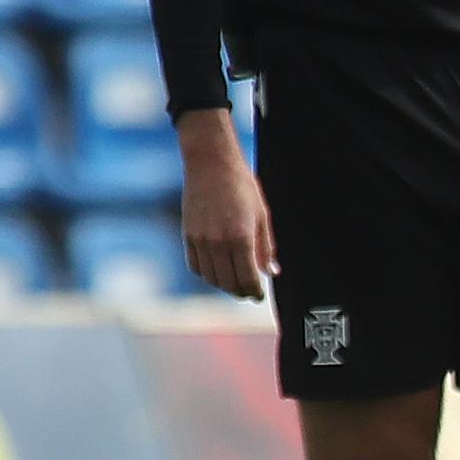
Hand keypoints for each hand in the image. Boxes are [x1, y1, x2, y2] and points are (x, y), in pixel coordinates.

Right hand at [177, 120, 275, 300]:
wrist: (211, 163)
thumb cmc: (242, 186)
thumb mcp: (262, 215)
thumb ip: (266, 247)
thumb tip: (271, 273)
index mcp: (241, 237)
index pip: (248, 278)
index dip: (255, 291)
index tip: (259, 296)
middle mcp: (218, 242)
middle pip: (229, 282)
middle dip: (241, 291)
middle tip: (250, 293)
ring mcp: (200, 240)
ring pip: (211, 278)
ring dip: (224, 285)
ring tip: (235, 283)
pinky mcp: (187, 235)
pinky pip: (196, 265)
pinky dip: (207, 274)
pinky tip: (218, 271)